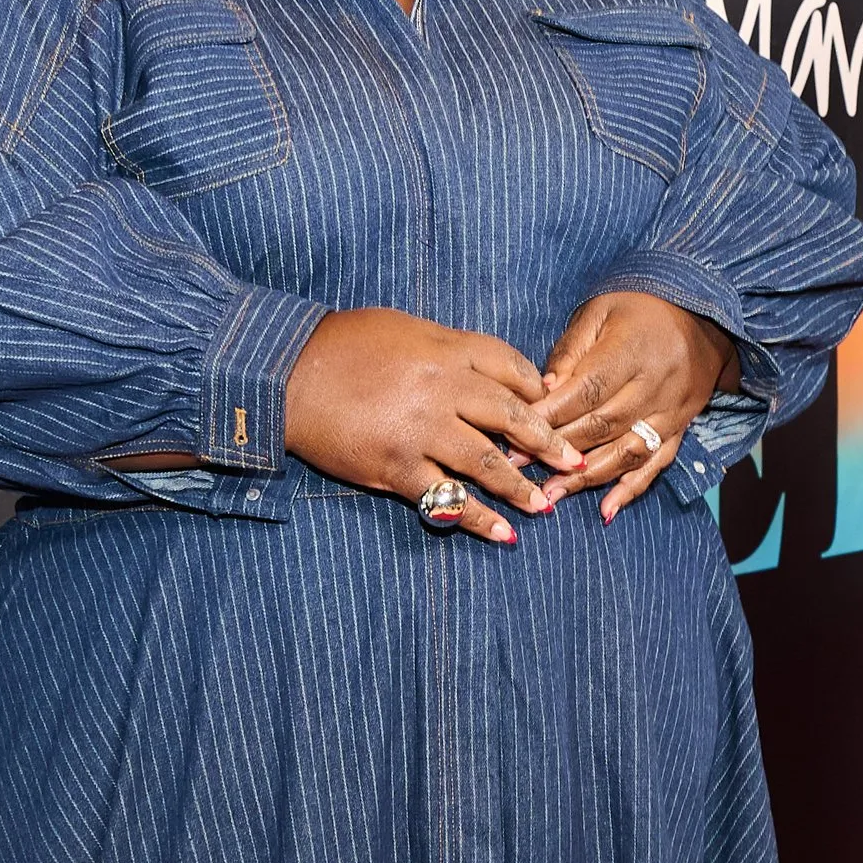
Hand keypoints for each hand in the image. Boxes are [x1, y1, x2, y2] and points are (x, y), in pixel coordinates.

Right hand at [283, 306, 584, 542]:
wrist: (287, 372)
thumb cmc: (341, 344)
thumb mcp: (403, 328)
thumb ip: (446, 348)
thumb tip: (480, 368)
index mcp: (446, 350)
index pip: (510, 368)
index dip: (536, 392)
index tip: (553, 409)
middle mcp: (442, 389)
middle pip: (512, 417)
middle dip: (548, 442)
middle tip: (575, 461)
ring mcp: (420, 430)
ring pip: (487, 462)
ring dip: (521, 487)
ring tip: (545, 504)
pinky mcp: (396, 466)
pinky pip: (445, 497)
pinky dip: (476, 518)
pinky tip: (502, 534)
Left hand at [540, 291, 735, 522]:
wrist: (703, 313)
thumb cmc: (639, 308)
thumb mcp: (600, 312)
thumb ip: (570, 353)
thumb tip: (543, 393)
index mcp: (632, 350)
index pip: (586, 391)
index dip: (550, 416)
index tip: (514, 434)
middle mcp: (655, 385)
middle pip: (602, 425)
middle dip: (557, 450)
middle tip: (517, 470)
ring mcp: (671, 411)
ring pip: (626, 452)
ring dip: (587, 479)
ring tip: (551, 496)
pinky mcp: (681, 428)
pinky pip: (657, 464)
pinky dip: (631, 489)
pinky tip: (607, 511)